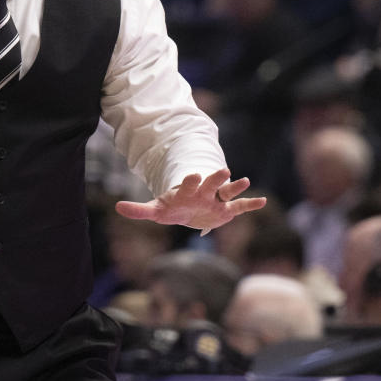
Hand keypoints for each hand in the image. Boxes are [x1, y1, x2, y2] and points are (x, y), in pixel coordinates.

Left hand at [115, 169, 265, 234]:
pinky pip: (240, 207)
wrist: (189, 209)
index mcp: (186, 191)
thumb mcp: (156, 209)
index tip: (193, 174)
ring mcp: (216, 199)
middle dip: (215, 178)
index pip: (187, 184)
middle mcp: (203, 192)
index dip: (190, 180)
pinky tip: (263, 201)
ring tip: (244, 180)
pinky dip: (250, 204)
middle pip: (210, 184)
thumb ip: (139, 209)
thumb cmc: (172, 208)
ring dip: (234, 186)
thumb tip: (117, 207)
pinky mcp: (226, 210)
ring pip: (227, 191)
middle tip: (223, 170)